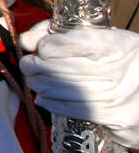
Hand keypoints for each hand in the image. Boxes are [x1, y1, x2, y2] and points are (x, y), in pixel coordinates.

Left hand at [20, 22, 138, 148]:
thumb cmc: (127, 63)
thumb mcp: (106, 41)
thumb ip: (64, 35)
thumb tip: (26, 40)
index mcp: (119, 44)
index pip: (67, 42)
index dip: (46, 45)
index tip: (40, 47)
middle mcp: (118, 69)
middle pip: (58, 67)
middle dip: (34, 65)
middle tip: (29, 65)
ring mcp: (116, 95)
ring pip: (59, 88)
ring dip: (38, 84)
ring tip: (35, 80)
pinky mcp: (113, 116)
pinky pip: (70, 109)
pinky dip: (50, 102)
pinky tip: (44, 98)